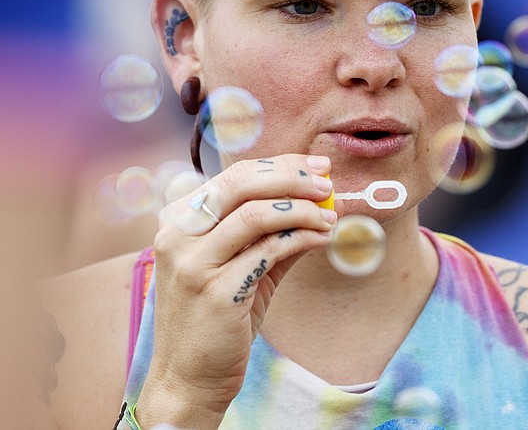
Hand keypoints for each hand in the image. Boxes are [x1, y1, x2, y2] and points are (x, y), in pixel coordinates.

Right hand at [136, 154, 335, 427]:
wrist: (188, 379)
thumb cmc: (218, 321)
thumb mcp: (245, 268)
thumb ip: (274, 235)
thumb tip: (320, 205)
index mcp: (180, 223)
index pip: (234, 176)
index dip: (280, 166)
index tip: (316, 168)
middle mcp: (179, 237)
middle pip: (241, 184)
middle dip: (292, 177)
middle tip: (327, 184)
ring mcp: (193, 264)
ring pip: (256, 213)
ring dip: (302, 209)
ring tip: (330, 215)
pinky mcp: (215, 291)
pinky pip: (269, 250)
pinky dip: (302, 237)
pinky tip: (322, 238)